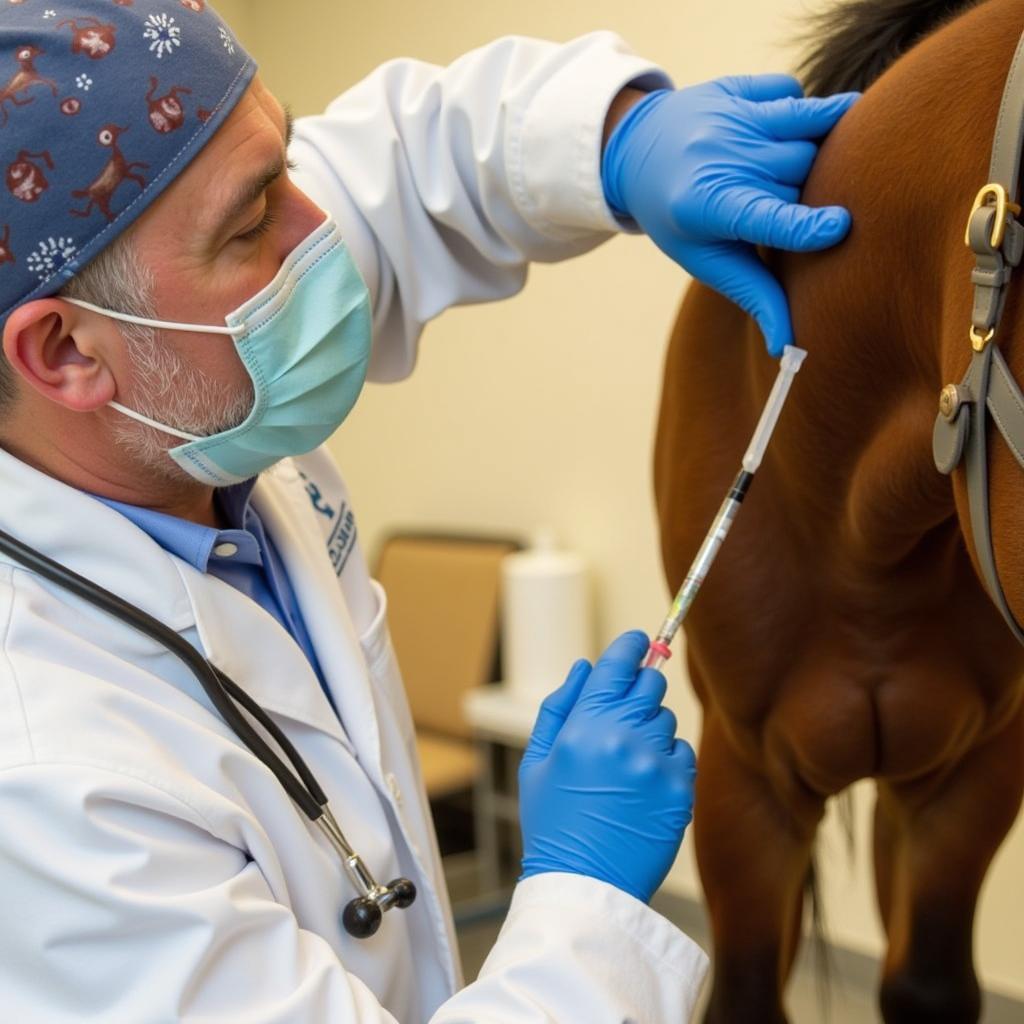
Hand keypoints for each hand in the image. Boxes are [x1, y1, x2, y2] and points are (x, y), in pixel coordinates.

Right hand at [518, 631, 695, 903]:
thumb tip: (585, 666)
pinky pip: (682, 753)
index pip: (619, 664)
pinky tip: (642, 786)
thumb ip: (559, 706)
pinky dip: (666, 761)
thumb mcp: (536, 761)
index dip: (631, 646)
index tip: (638, 641)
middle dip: (638, 690)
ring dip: (649, 730)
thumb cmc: (554, 822)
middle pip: (650, 684)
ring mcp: (657, 763)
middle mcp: (625, 736)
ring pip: (666, 719)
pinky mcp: (680, 788)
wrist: (585, 883)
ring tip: (624, 766)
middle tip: (622, 716)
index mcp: (585, 725)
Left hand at [601, 75, 859, 355]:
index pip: (763, 216)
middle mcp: (719, 156)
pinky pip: (791, 93)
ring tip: (826, 164)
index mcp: (707, 206)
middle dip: (817, 189)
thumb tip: (788, 348)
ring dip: (825, 144)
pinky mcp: (737, 87)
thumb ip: (754, 295)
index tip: (840, 227)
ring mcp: (728, 115)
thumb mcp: (707, 260)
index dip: (803, 225)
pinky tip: (786, 133)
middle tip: (815, 203)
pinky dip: (801, 111)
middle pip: (800, 172)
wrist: (636, 150)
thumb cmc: (680, 218)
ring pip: (807, 124)